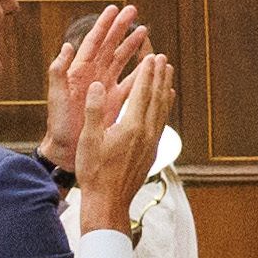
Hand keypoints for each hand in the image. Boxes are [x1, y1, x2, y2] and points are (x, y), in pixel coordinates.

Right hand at [54, 6, 169, 237]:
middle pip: (156, 97)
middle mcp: (146, 132)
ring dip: (165, 88)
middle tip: (163, 57)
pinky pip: (162, 121)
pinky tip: (166, 101)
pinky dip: (165, 106)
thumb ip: (93, 111)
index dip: (146, 72)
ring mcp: (151, 142)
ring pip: (163, 109)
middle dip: (159, 75)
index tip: (151, 55)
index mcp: (131, 127)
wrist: (108, 203)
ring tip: (168, 72)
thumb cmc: (94, 173)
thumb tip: (95, 85)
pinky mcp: (152, 151)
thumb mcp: (88, 140)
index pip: (141, 92)